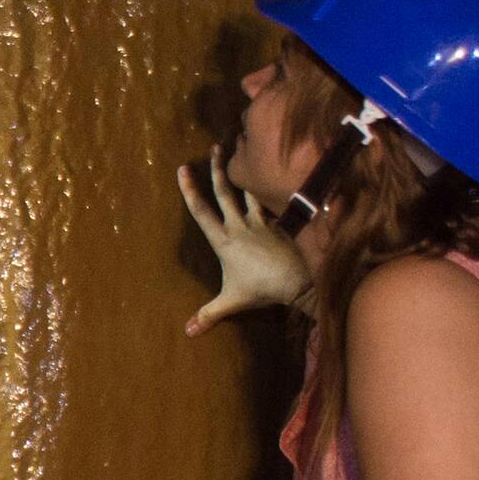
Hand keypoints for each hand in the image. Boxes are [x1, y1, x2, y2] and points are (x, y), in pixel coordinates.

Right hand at [179, 160, 309, 334]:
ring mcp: (260, 221)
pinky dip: (268, 191)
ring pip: (248, 191)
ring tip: (241, 155)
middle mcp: (239, 225)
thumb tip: (188, 331)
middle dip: (217, 168)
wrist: (296, 281)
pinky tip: (272, 180)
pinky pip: (269, 202)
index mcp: (223, 240)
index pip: (201, 211)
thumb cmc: (261, 290)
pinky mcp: (279, 222)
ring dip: (243, 174)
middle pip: (224, 191)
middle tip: (215, 148)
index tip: (182, 169)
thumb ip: (209, 314)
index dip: (189, 189)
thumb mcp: (231, 302)